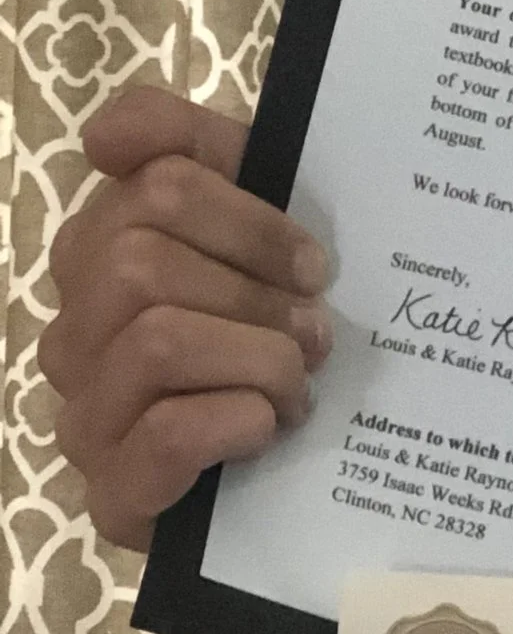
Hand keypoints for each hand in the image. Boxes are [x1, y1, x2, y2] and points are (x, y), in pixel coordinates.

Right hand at [39, 81, 333, 545]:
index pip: (157, 183)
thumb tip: (104, 138)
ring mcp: (85, 414)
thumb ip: (188, 142)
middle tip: (315, 332)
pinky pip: (166, 434)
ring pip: (155, 342)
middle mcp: (75, 330)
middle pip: (141, 262)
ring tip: (298, 383)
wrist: (299, 473)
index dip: (251, 219)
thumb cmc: (277, 331)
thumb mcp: (257, 219)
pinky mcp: (115, 495)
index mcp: (104, 251)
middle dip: (254, 293)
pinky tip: (269, 424)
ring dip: (257, 359)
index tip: (313, 264)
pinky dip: (237, 420)